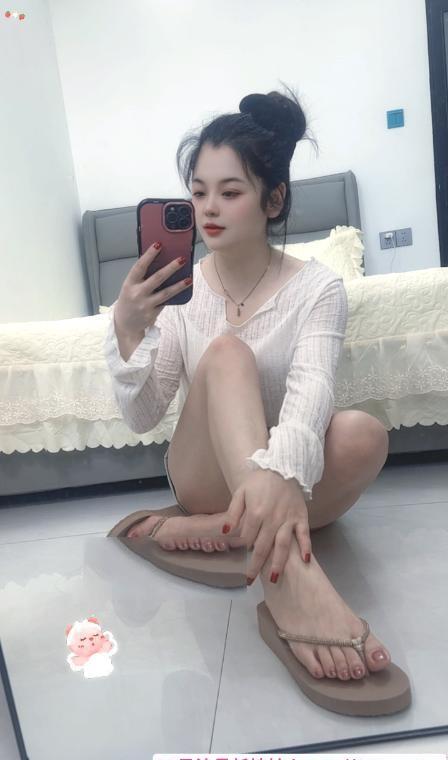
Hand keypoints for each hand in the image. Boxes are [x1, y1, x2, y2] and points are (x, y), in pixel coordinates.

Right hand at [113, 241, 191, 336]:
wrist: (125, 323)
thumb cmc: (129, 300)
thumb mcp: (130, 286)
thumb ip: (141, 277)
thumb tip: (160, 262)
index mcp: (129, 283)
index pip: (140, 266)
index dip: (149, 255)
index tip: (158, 244)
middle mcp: (137, 293)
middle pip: (157, 278)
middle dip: (171, 268)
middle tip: (181, 259)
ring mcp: (145, 304)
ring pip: (166, 293)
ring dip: (179, 285)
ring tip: (189, 279)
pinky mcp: (153, 313)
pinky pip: (166, 302)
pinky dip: (175, 295)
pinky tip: (183, 288)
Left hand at [220, 469, 311, 583]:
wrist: (283, 466)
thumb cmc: (259, 481)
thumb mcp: (240, 493)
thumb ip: (233, 513)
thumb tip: (226, 532)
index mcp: (256, 513)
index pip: (247, 538)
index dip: (244, 546)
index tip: (243, 551)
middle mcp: (272, 519)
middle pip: (262, 547)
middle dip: (255, 565)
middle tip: (250, 580)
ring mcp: (288, 520)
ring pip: (282, 546)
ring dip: (278, 563)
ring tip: (274, 579)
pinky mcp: (301, 517)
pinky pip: (304, 535)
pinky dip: (305, 548)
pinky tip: (305, 561)